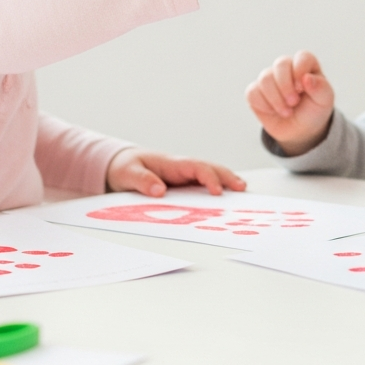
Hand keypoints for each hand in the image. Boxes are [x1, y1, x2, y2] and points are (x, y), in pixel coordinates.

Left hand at [105, 149, 246, 195]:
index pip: (197, 167)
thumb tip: (160, 191)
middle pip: (211, 168)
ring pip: (211, 175)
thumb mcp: (128, 173)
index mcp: (173, 164)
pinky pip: (204, 185)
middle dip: (227, 177)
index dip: (209, 178)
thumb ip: (143, 181)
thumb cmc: (127, 167)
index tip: (216, 192)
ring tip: (241, 192)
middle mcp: (183, 168)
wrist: (123, 164)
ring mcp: (185, 176)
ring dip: (226, 182)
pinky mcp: (185, 184)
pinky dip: (218, 189)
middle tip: (241, 188)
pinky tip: (226, 200)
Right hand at [246, 51, 333, 154]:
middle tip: (294, 102)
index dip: (300, 71)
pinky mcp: (256, 91)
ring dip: (276, 99)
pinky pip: (252, 92)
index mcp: (305, 64)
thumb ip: (321, 88)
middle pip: (280, 64)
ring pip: (265, 79)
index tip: (302, 88)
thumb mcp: (324, 101)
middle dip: (286, 86)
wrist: (300, 130)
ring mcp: (269, 78)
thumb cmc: (314, 110)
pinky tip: (273, 111)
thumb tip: (307, 78)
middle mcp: (286, 67)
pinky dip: (264, 105)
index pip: (301, 57)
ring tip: (287, 111)